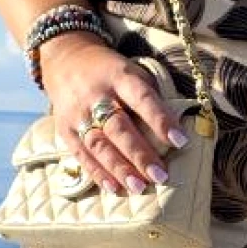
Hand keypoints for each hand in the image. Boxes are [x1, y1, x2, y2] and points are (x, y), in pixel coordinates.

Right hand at [40, 34, 189, 196]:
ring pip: (99, 145)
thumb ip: (151, 97)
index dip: (161, 120)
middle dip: (140, 154)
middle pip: (119, 128)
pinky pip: (82, 155)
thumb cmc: (112, 72)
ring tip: (139, 187)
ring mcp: (78, 114)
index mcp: (120, 77)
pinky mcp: (66, 129)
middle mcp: (97, 96)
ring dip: (120, 169)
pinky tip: (115, 188)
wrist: (67, 59)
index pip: (142, 99)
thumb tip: (175, 132)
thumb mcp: (133, 72)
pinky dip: (98, 173)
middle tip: (161, 176)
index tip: (180, 141)